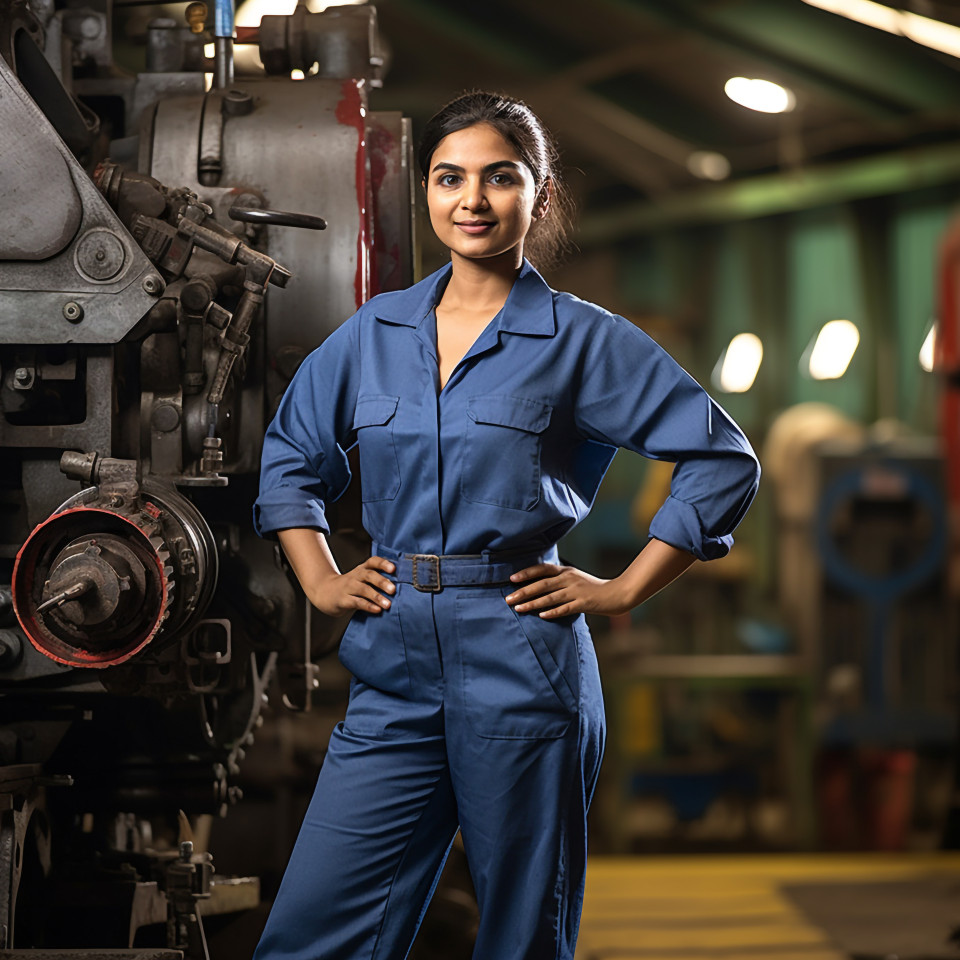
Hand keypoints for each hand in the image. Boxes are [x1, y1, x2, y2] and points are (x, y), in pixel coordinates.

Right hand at [309, 556, 395, 616]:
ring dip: (377, 597)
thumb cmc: (350, 586)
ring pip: (363, 590)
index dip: (383, 563)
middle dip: (382, 582)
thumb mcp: (361, 579)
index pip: (373, 561)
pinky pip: (356, 602)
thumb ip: (378, 580)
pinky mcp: (343, 600)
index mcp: (362, 569)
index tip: (394, 568)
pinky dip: (368, 606)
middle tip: (393, 590)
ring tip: (388, 604)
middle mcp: (355, 576)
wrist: (324, 592)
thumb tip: (402, 585)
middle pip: (369, 575)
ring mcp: (348, 587)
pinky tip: (377, 610)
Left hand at [504, 563, 632, 618]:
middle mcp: (569, 579)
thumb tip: (539, 585)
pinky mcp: (584, 603)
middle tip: (507, 598)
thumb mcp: (576, 579)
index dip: (527, 573)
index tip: (512, 578)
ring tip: (518, 608)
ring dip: (532, 603)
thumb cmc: (594, 588)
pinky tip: (542, 616)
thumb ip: (559, 580)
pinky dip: (553, 612)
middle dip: (523, 592)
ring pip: (550, 597)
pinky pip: (565, 608)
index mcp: (566, 571)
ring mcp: (576, 591)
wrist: (618, 593)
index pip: (543, 569)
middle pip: (542, 584)